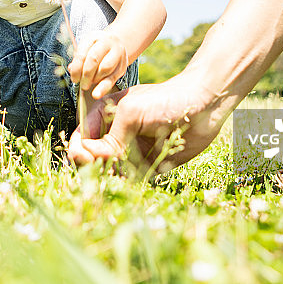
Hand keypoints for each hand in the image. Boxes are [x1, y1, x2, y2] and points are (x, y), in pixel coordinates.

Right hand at [67, 74, 229, 172]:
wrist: (203, 106)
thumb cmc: (165, 100)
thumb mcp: (131, 112)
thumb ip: (111, 137)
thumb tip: (94, 158)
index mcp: (104, 116)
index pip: (81, 138)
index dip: (80, 150)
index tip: (88, 156)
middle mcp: (113, 135)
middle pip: (90, 158)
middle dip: (92, 166)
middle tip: (105, 165)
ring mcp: (128, 151)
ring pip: (108, 172)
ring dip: (110, 176)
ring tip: (121, 171)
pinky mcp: (145, 166)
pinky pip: (129, 180)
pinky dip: (127, 183)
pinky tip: (132, 177)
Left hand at [68, 30, 127, 98]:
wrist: (116, 45)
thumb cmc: (95, 48)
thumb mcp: (85, 49)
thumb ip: (78, 59)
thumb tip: (71, 69)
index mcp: (93, 37)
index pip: (82, 53)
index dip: (77, 68)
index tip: (74, 79)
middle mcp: (107, 42)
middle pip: (94, 59)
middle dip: (86, 74)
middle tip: (82, 85)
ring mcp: (118, 53)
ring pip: (105, 68)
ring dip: (95, 79)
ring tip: (89, 84)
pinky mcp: (123, 65)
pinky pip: (113, 77)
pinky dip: (103, 87)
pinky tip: (97, 94)